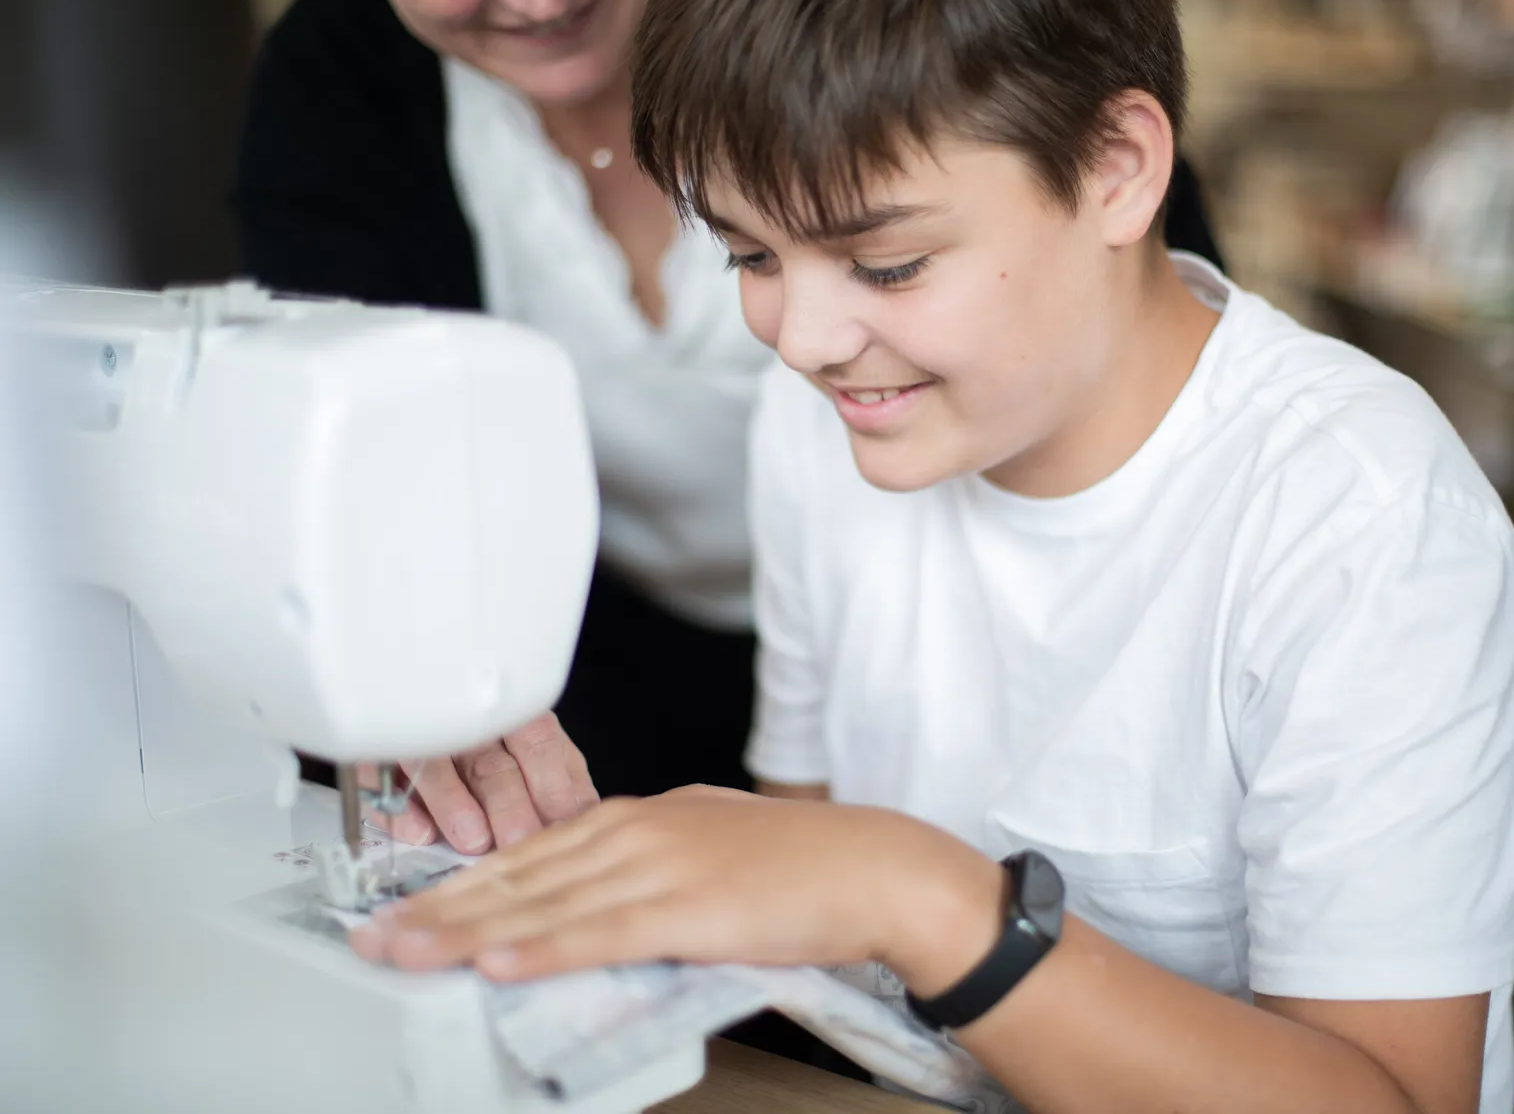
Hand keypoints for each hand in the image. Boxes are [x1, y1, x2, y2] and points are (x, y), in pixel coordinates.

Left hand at [347, 785, 1004, 985]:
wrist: (873, 867)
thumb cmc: (803, 863)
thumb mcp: (708, 845)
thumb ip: (647, 862)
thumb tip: (598, 893)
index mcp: (639, 817)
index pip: (529, 854)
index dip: (461, 883)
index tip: (409, 907)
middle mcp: (637, 832)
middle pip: (518, 875)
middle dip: (438, 909)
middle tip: (373, 937)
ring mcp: (658, 868)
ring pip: (542, 904)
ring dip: (465, 932)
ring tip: (406, 954)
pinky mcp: (687, 909)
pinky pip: (600, 934)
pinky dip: (543, 949)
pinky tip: (498, 963)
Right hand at [360, 712, 600, 854]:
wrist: (414, 697)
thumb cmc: (491, 742)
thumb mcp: (536, 748)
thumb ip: (561, 776)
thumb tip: (587, 814)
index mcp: (512, 719)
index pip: (539, 744)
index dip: (552, 785)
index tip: (563, 826)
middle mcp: (465, 726)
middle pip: (490, 762)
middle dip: (507, 804)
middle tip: (519, 840)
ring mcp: (418, 738)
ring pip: (436, 765)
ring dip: (455, 803)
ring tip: (474, 840)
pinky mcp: (375, 754)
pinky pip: (381, 775)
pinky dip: (399, 806)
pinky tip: (417, 831)